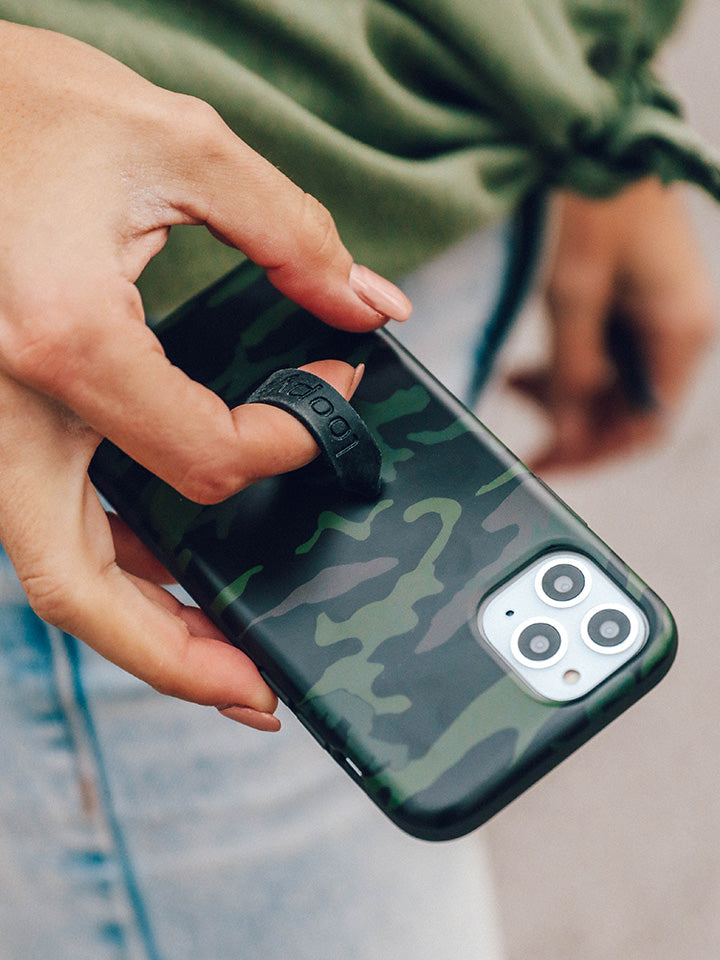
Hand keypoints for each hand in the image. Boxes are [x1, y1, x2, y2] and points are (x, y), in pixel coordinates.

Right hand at [0, 22, 410, 729]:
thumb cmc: (21, 101)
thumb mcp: (178, 144)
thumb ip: (291, 233)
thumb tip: (365, 301)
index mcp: (57, 339)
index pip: (205, 459)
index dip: (295, 439)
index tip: (337, 399)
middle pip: (80, 585)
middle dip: (174, 656)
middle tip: (258, 694)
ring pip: (55, 567)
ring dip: (140, 621)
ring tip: (222, 653)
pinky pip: (48, 516)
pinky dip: (112, 554)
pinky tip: (171, 561)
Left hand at [510, 178, 715, 471]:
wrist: (595, 126)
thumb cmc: (591, 200)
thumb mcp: (573, 292)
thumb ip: (573, 369)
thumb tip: (569, 434)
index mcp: (680, 331)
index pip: (644, 426)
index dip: (592, 454)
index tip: (542, 466)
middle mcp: (679, 327)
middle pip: (629, 409)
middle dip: (575, 426)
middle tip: (522, 432)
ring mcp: (659, 312)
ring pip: (614, 384)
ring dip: (567, 397)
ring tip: (515, 385)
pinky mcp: (635, 297)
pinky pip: (606, 353)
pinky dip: (570, 366)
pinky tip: (531, 365)